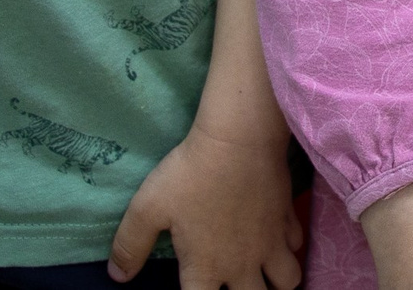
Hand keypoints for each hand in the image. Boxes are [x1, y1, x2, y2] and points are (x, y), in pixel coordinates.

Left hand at [108, 120, 303, 287]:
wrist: (241, 138)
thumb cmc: (192, 173)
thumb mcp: (148, 207)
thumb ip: (131, 245)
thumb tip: (118, 275)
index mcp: (207, 268)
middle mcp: (242, 264)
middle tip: (233, 285)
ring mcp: (270, 242)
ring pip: (287, 281)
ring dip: (276, 283)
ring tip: (264, 275)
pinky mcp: (287, 218)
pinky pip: (295, 245)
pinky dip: (287, 248)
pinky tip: (277, 238)